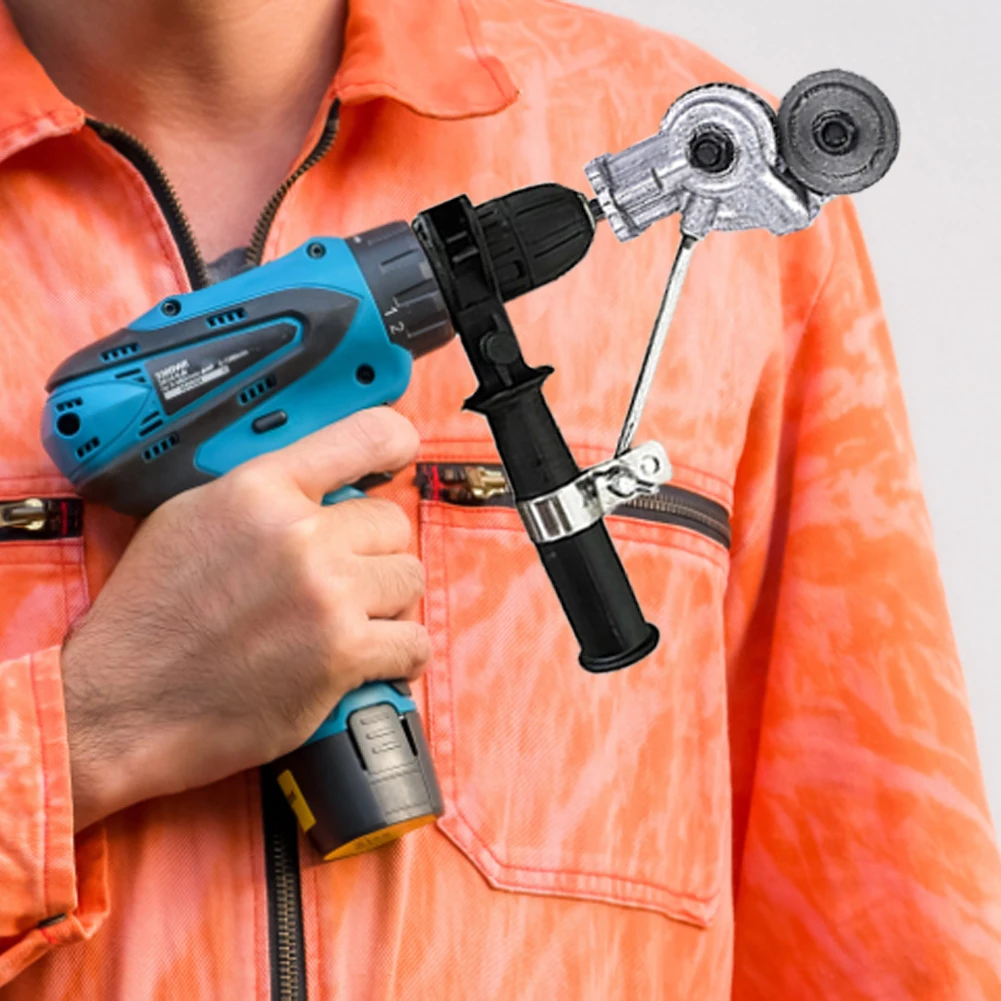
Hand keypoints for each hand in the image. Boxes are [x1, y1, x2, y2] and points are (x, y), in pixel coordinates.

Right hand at [61, 408, 428, 830]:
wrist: (120, 702)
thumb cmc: (149, 616)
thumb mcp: (190, 517)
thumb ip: (263, 494)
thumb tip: (322, 486)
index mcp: (260, 490)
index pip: (362, 437)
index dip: (393, 443)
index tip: (401, 454)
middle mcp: (300, 534)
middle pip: (391, 524)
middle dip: (372, 552)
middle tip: (340, 580)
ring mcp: (326, 594)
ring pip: (408, 580)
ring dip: (386, 604)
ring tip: (347, 623)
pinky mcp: (343, 654)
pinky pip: (414, 642)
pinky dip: (399, 656)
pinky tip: (371, 660)